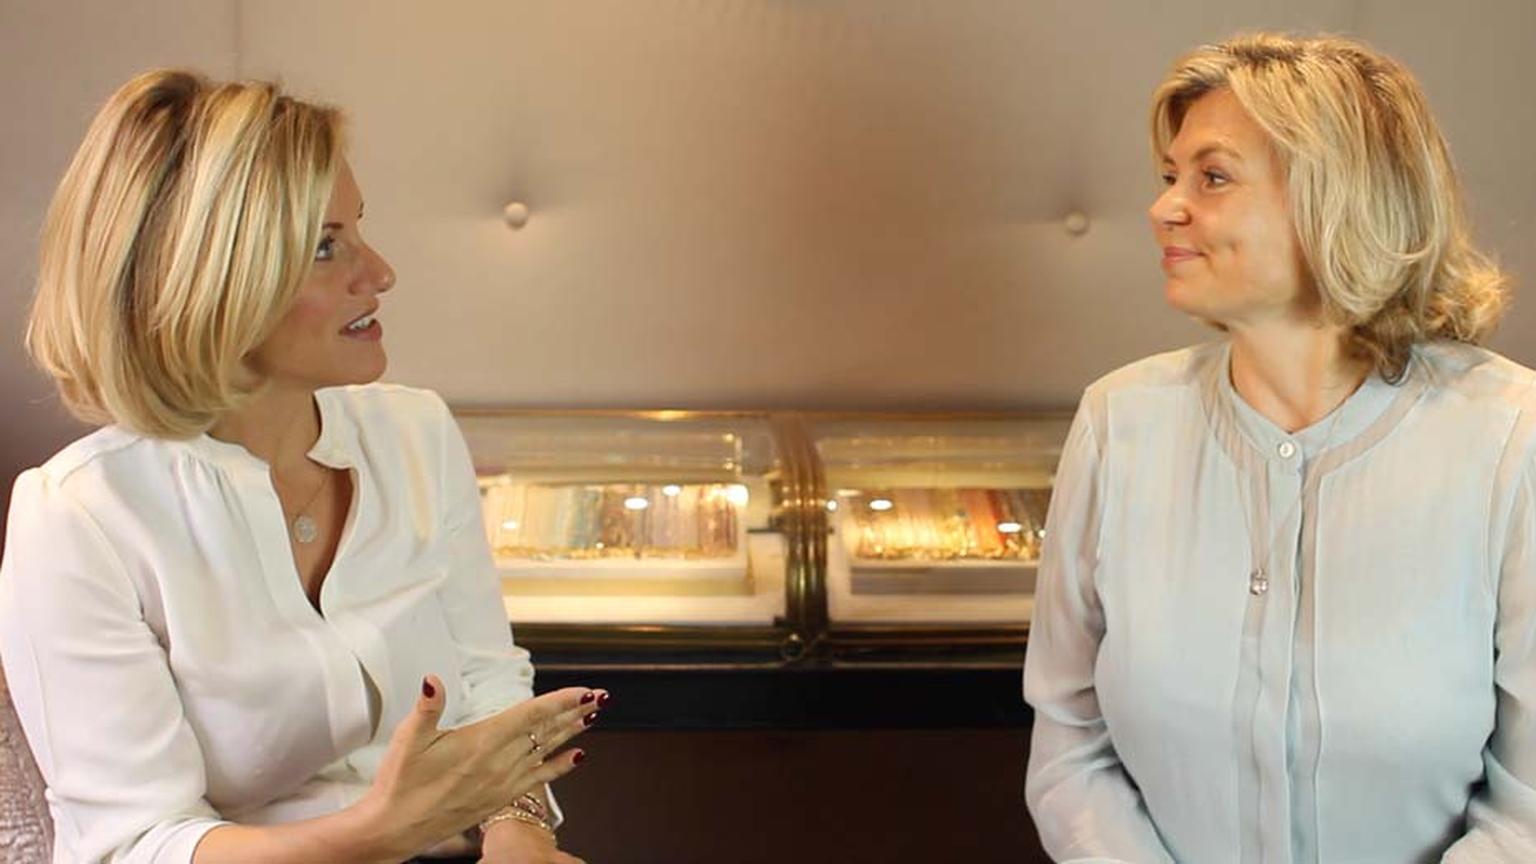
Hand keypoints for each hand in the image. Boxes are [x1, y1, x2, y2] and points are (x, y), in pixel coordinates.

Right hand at [355, 676, 603, 859]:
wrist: (395, 829)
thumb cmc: (400, 784)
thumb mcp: (408, 739)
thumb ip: (427, 707)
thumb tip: (433, 680)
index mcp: (481, 742)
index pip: (530, 715)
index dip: (560, 701)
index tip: (584, 691)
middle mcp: (499, 763)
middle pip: (546, 731)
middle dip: (575, 712)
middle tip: (601, 697)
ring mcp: (502, 783)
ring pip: (546, 752)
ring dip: (571, 733)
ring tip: (592, 717)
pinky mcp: (500, 799)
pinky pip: (539, 780)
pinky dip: (560, 767)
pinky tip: (578, 758)